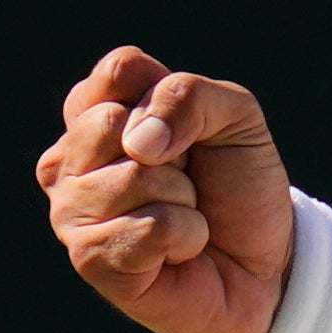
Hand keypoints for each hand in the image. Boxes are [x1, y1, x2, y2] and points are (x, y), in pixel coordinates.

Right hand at [37, 45, 295, 332]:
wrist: (263, 261)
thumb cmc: (237, 183)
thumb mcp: (235, 117)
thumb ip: (189, 96)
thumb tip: (139, 142)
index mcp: (95, 112)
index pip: (118, 70)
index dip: (171, 97)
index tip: (190, 130)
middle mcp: (68, 160)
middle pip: (110, 123)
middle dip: (177, 152)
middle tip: (187, 178)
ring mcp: (70, 210)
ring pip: (133, 178)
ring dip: (183, 198)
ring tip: (182, 214)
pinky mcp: (88, 258)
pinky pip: (149, 228)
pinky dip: (187, 235)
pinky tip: (178, 250)